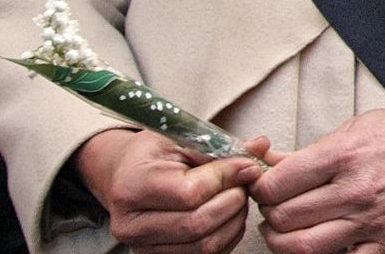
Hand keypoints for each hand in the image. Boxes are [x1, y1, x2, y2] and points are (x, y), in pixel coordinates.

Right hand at [74, 127, 267, 252]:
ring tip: (236, 198)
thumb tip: (258, 148)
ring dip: (234, 221)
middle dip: (233, 202)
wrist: (126, 178)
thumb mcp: (182, 140)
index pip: (190, 193)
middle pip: (198, 224)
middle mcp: (131, 225)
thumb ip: (220, 148)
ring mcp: (143, 248)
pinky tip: (227, 215)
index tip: (245, 166)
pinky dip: (227, 236)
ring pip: (205, 246)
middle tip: (243, 184)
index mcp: (132, 188)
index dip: (226, 178)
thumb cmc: (155, 156)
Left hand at [252, 109, 384, 252]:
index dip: (261, 188)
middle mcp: (355, 190)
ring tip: (288, 230)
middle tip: (277, 208)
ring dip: (284, 241)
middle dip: (270, 215)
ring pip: (302, 247)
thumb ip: (306, 152)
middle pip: (283, 218)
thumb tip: (266, 164)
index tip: (266, 187)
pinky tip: (321, 243)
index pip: (275, 185)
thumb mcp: (351, 130)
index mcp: (343, 155)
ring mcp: (371, 220)